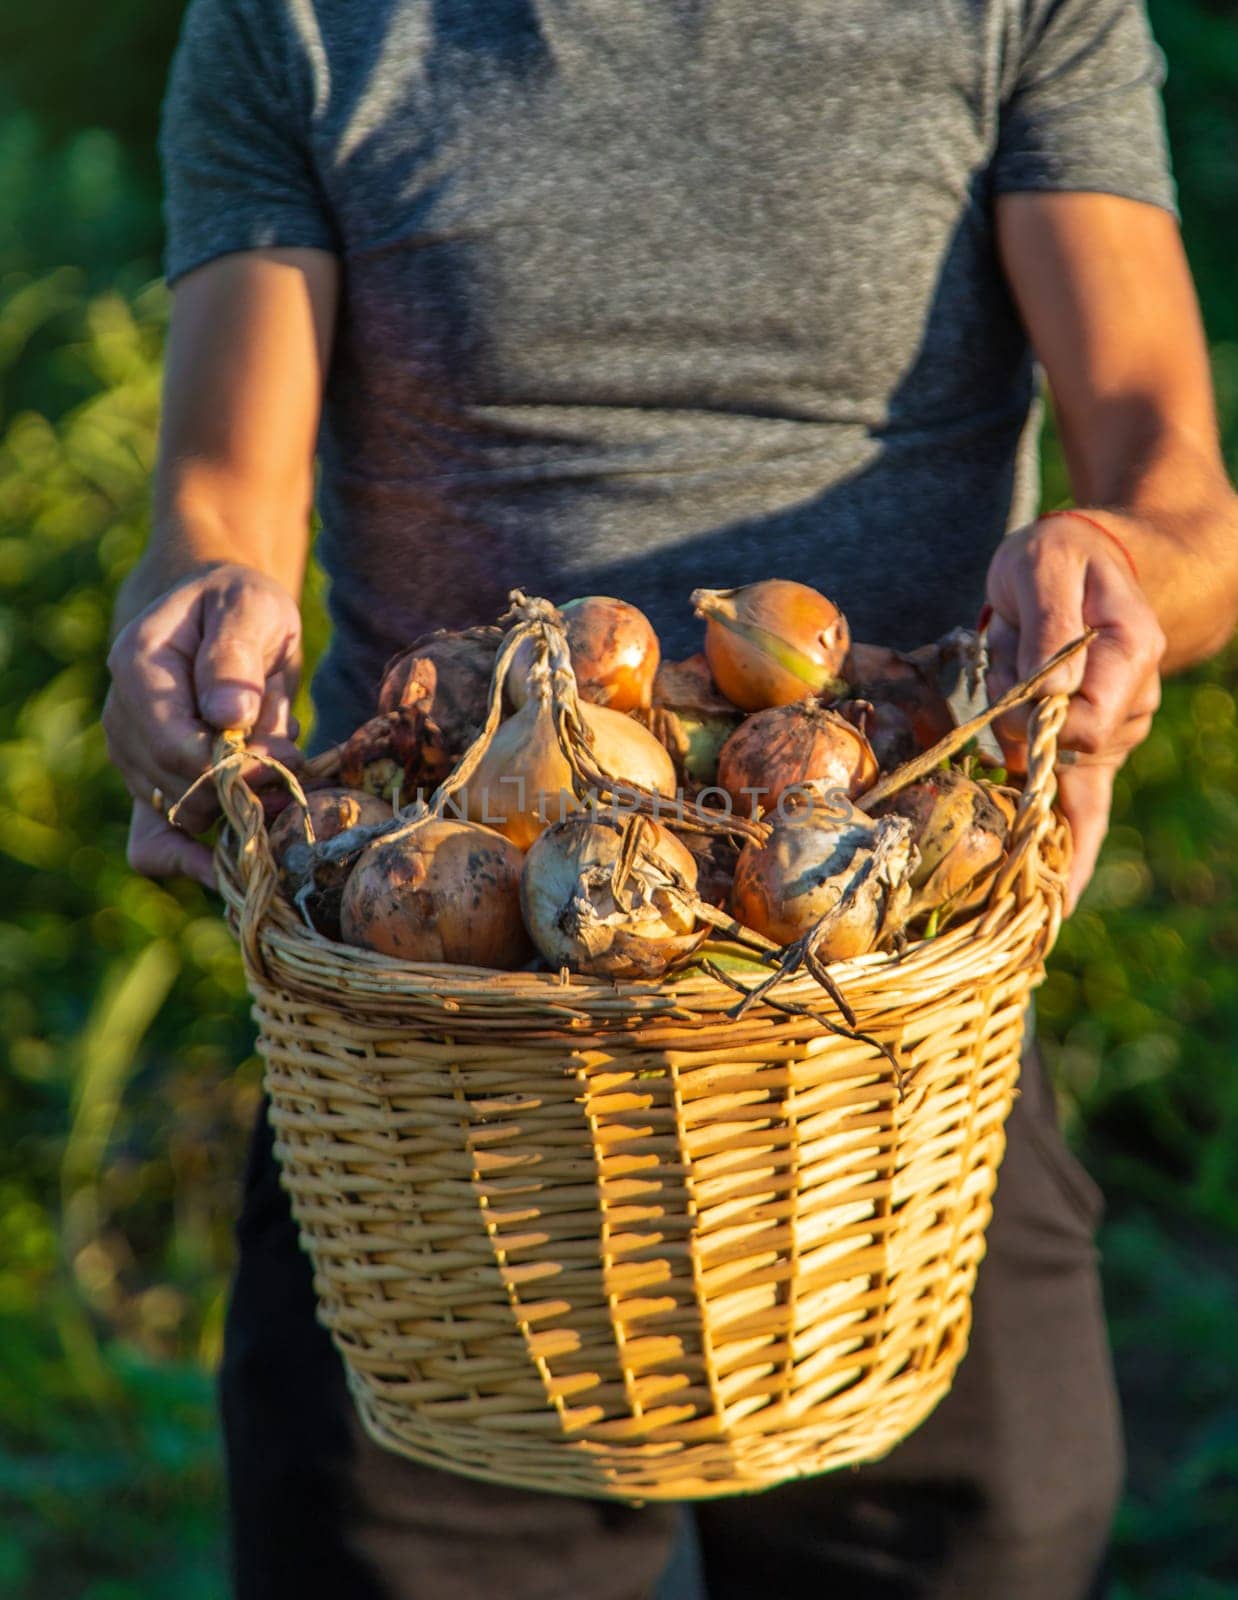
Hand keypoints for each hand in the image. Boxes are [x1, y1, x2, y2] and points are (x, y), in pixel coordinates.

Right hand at [104, 564, 303, 885]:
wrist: (219, 616)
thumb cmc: (240, 607)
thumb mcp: (251, 609)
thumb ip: (235, 658)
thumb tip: (229, 717)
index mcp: (138, 665)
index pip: (176, 746)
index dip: (234, 766)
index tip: (285, 755)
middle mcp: (122, 716)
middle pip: (180, 789)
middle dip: (245, 786)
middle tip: (291, 754)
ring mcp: (130, 756)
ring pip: (179, 817)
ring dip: (238, 804)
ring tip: (272, 758)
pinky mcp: (148, 785)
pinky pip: (149, 847)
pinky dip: (188, 862)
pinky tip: (225, 864)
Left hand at [984, 513, 1165, 912]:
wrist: (1091, 560)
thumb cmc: (1060, 556)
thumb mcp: (1045, 565)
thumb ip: (1050, 623)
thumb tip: (1048, 692)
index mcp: (1131, 654)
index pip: (1082, 721)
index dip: (1035, 720)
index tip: (1011, 686)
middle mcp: (1134, 702)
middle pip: (1066, 754)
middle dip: (1018, 733)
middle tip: (1002, 668)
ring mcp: (1116, 732)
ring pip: (1058, 773)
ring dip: (1017, 745)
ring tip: (1010, 676)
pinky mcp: (1092, 750)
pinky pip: (1089, 815)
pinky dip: (1072, 858)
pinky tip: (1059, 908)